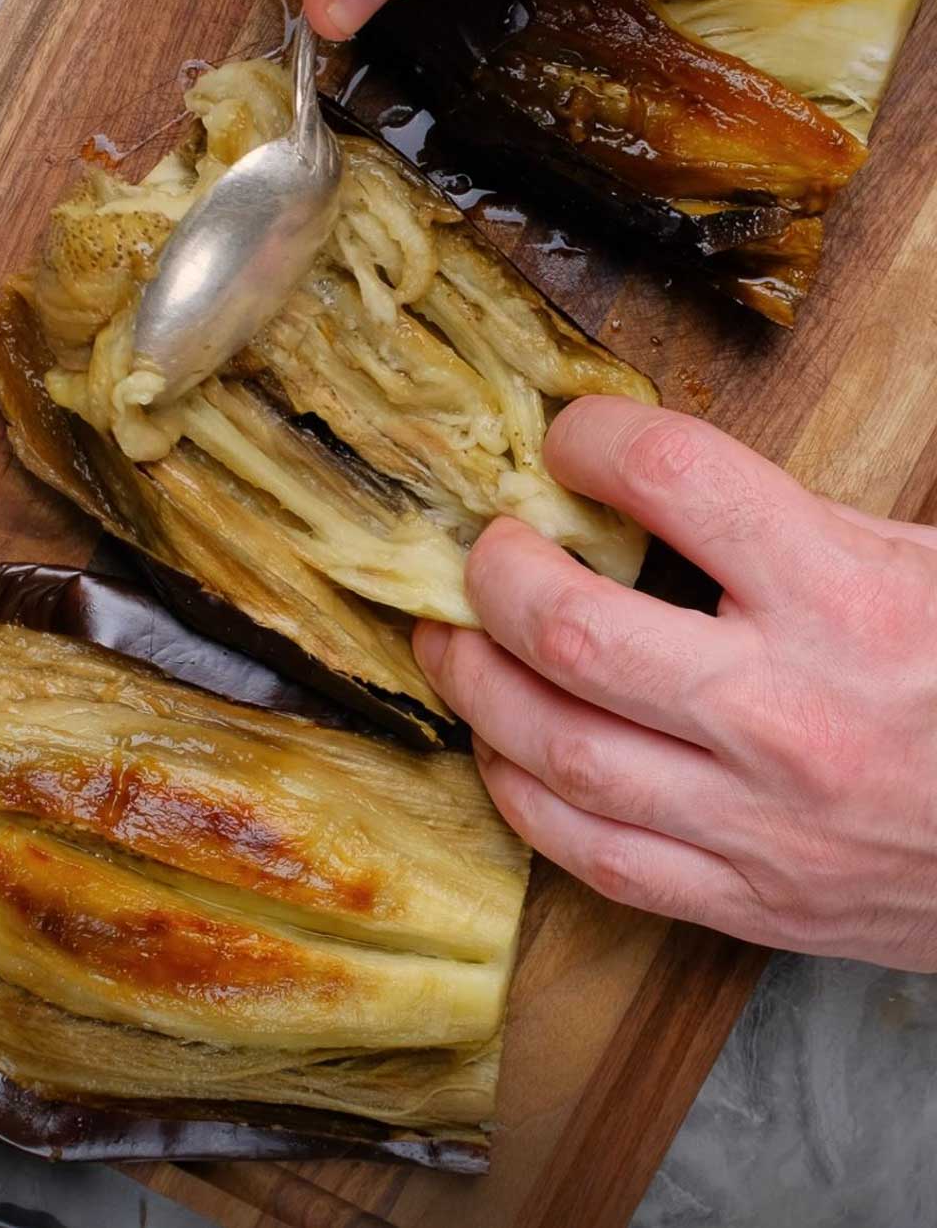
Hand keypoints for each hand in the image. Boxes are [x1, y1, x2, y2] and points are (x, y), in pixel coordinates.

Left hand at [413, 396, 936, 968]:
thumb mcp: (916, 564)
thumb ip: (784, 526)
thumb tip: (644, 482)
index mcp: (843, 595)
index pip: (675, 479)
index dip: (594, 439)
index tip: (570, 439)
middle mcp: (787, 709)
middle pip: (572, 625)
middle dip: (496, 572)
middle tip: (482, 547)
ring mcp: (760, 820)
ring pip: (559, 749)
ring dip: (477, 684)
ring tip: (449, 640)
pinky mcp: (749, 901)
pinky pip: (594, 856)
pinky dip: (523, 798)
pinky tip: (502, 751)